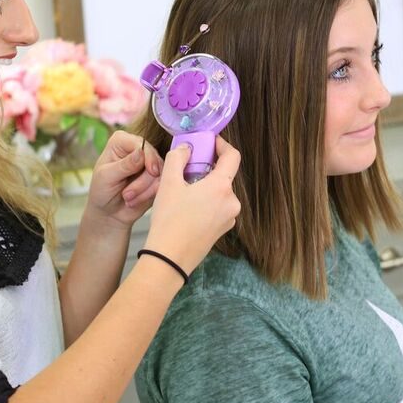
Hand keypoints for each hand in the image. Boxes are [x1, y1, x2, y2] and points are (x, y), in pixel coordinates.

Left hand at [84, 131, 164, 228]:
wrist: (108, 213)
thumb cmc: (101, 191)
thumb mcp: (107, 177)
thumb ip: (124, 165)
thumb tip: (141, 152)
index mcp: (121, 141)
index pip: (142, 143)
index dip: (148, 157)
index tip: (150, 171)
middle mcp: (137, 149)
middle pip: (154, 159)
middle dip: (143, 180)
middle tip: (127, 195)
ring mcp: (149, 163)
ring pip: (160, 173)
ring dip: (145, 190)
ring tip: (128, 198)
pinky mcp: (156, 177)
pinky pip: (163, 183)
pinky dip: (150, 194)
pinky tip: (136, 201)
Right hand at [142, 136, 240, 274]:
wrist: (169, 259)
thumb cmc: (169, 220)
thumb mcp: (168, 183)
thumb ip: (178, 158)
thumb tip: (186, 148)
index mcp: (222, 187)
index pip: (233, 156)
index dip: (222, 145)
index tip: (209, 143)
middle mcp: (232, 202)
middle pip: (223, 176)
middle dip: (206, 169)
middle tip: (186, 169)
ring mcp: (229, 218)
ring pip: (219, 193)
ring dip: (205, 187)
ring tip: (183, 192)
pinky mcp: (222, 229)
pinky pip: (217, 208)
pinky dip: (206, 202)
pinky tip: (187, 209)